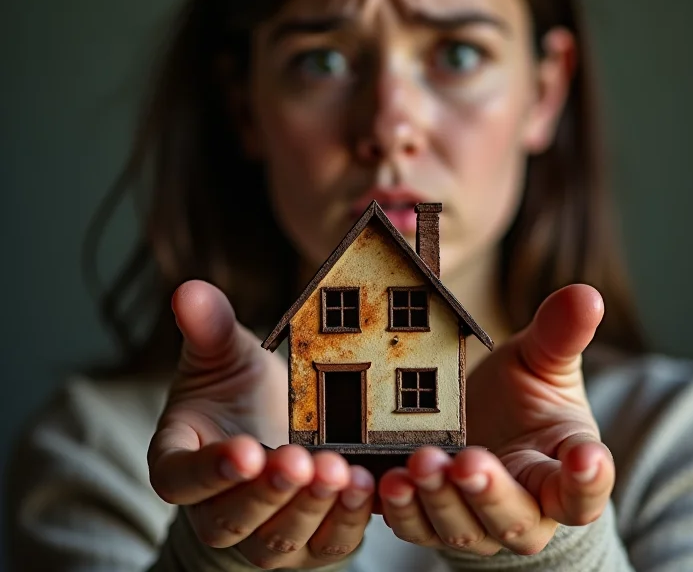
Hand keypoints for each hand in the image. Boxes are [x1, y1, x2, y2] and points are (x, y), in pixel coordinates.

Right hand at [148, 281, 374, 567]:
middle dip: (268, 492)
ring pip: (280, 540)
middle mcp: (216, 510)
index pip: (181, 479)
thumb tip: (187, 290)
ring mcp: (264, 533)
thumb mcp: (222, 355)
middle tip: (300, 460)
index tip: (243, 450)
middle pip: (232, 518)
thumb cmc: (236, 393)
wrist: (269, 429)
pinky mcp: (309, 543)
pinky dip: (346, 523)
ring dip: (310, 509)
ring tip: (340, 473)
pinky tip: (367, 487)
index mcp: (181, 462)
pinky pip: (326, 545)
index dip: (208, 471)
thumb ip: (207, 328)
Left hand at [378, 284, 612, 555]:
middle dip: (490, 493)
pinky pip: (411, 525)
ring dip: (435, 500)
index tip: (587, 457)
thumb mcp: (542, 363)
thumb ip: (560, 336)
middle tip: (468, 462)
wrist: (486, 432)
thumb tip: (588, 295)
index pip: (584, 488)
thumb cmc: (525, 401)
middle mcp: (522, 509)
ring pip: (459, 527)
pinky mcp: (428, 519)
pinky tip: (377, 481)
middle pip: (514, 518)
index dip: (588, 478)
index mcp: (559, 471)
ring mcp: (473, 522)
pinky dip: (394, 510)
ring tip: (417, 463)